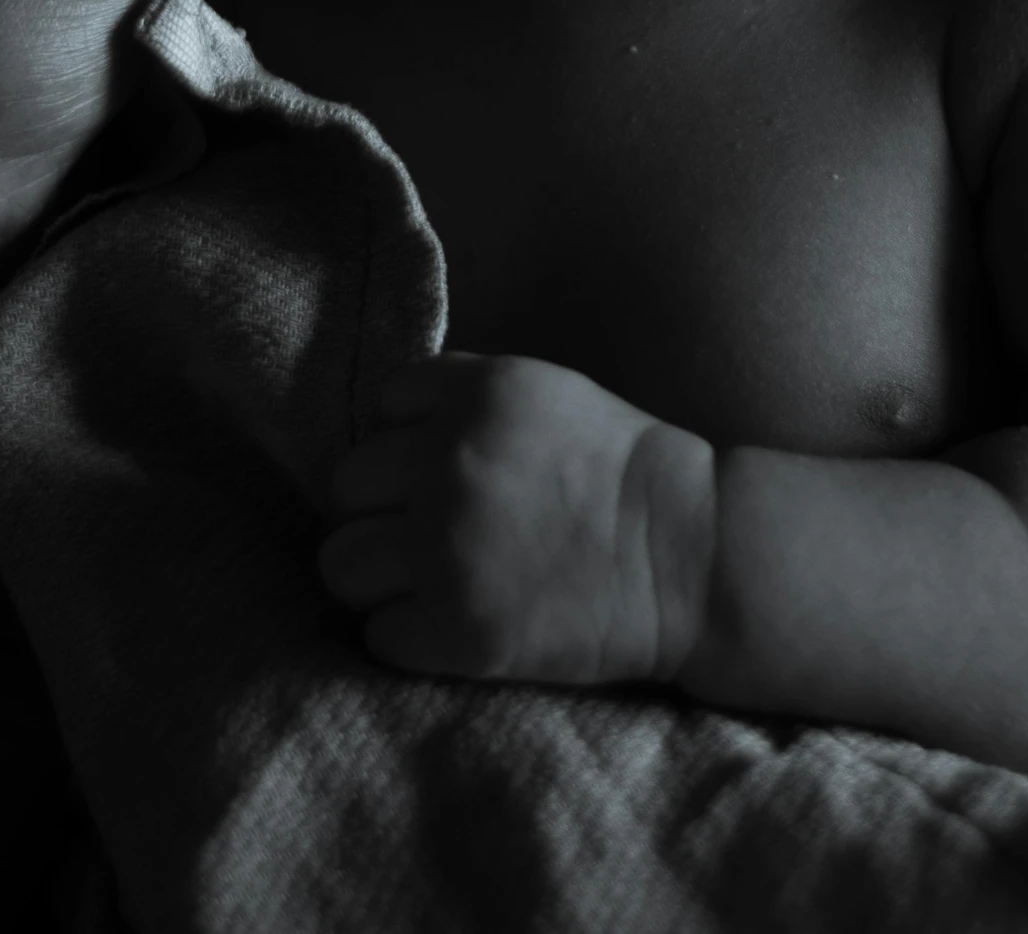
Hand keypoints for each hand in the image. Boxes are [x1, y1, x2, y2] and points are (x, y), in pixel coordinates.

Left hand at [319, 352, 714, 687]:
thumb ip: (462, 397)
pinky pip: (378, 633)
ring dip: (378, 576)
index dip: (408, 439)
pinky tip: (458, 620)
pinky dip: (410, 634)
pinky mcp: (455, 628)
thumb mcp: (542, 392)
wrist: (686, 554)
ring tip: (429, 582)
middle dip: (383, 509)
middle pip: (346, 486)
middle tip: (430, 532)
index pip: (381, 407)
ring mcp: (445, 549)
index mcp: (474, 396)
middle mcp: (448, 464)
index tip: (440, 467)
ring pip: (341, 564)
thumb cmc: (618, 470)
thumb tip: (386, 429)